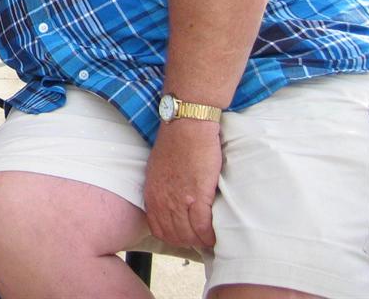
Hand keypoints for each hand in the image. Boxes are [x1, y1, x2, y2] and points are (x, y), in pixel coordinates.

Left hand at [143, 119, 221, 249]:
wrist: (186, 125)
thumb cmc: (175, 143)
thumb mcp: (157, 168)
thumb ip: (161, 188)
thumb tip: (169, 201)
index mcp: (152, 193)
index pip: (158, 229)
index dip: (173, 237)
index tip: (185, 237)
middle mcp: (163, 199)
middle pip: (174, 235)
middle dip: (188, 242)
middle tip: (201, 241)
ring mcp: (180, 198)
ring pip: (189, 234)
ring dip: (200, 241)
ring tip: (210, 239)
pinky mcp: (198, 194)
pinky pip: (203, 226)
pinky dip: (210, 235)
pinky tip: (216, 234)